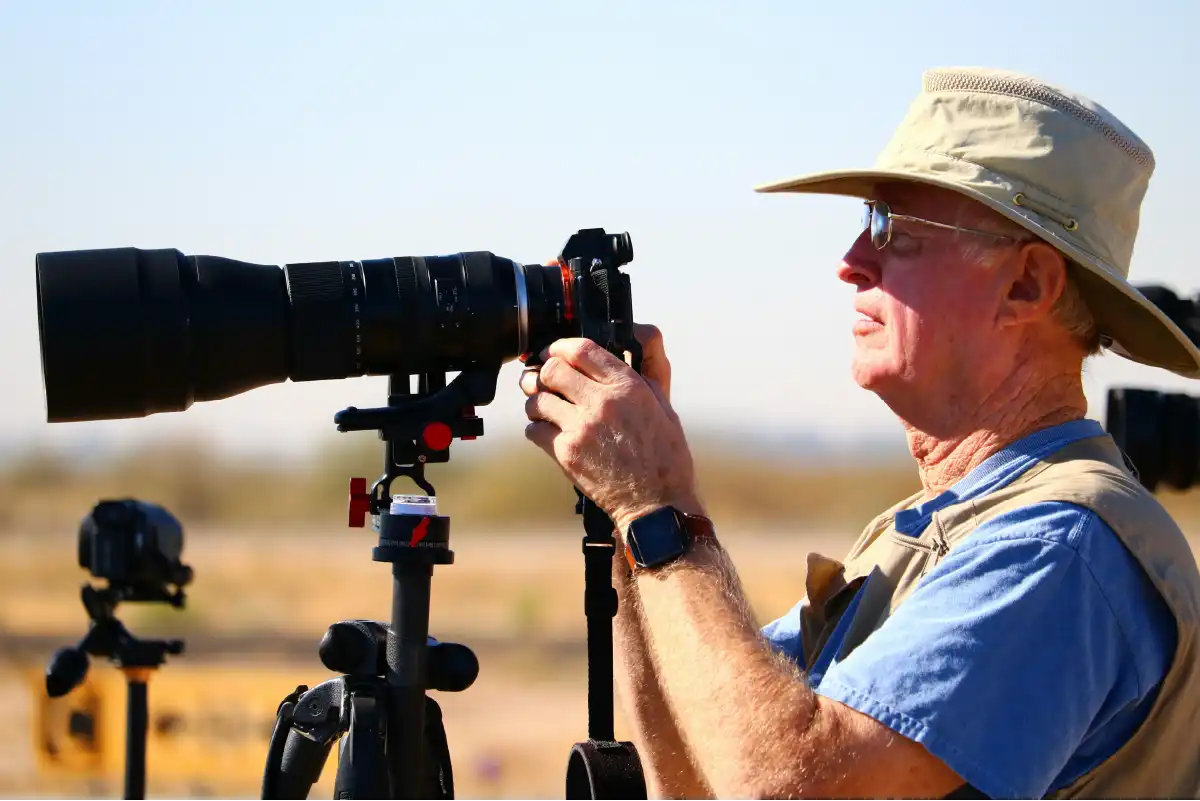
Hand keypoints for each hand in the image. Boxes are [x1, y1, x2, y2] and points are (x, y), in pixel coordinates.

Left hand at [519, 324, 703, 531]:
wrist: (656, 504)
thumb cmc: (665, 458)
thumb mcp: (664, 407)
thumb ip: (645, 373)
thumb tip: (638, 341)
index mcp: (628, 387)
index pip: (582, 349)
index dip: (561, 346)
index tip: (555, 351)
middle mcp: (602, 403)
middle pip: (552, 370)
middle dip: (544, 372)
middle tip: (544, 380)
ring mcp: (581, 428)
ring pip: (538, 400)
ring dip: (537, 402)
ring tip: (544, 408)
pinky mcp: (566, 453)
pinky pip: (535, 430)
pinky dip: (537, 429)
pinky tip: (548, 432)